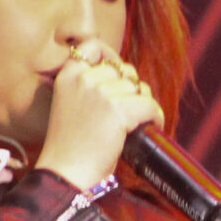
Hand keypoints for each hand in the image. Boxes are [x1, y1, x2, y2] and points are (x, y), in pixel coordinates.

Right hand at [35, 41, 161, 189]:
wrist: (65, 175)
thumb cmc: (71, 148)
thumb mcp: (71, 106)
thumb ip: (90, 87)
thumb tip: (127, 78)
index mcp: (67, 76)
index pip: (93, 45)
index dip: (112, 57)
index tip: (119, 75)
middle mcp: (82, 79)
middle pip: (123, 70)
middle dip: (131, 88)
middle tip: (131, 110)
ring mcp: (100, 93)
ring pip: (138, 88)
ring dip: (143, 105)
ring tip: (137, 123)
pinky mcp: (117, 110)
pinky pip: (150, 105)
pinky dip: (155, 117)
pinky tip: (150, 128)